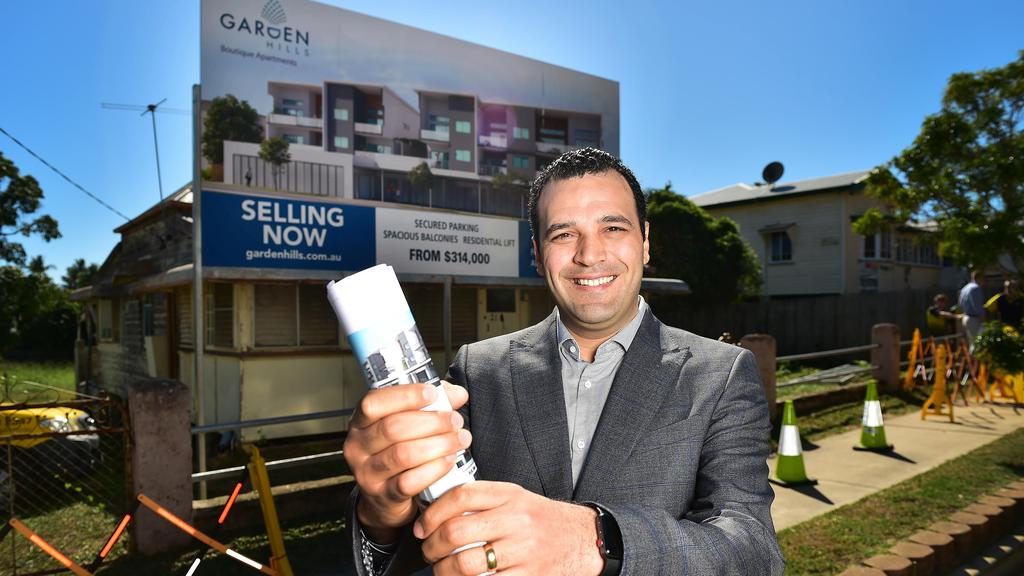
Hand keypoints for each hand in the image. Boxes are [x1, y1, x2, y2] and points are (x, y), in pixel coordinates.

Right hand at [344, 382, 470, 542]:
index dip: (404, 396)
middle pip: (392, 428)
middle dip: (431, 421)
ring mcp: (367, 473)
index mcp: (360, 422)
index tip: (432, 393)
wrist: (385, 498)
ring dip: (438, 444)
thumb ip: (432, 404)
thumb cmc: (399, 451)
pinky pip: (410, 481)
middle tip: (456, 420)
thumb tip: (457, 395)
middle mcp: (358, 447)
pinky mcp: (383, 496)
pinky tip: (450, 460)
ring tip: (460, 439)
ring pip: (403, 455)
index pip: (373, 403)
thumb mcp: (409, 423)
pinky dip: (434, 469)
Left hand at [414, 481, 603, 575]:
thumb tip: (439, 511)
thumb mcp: (518, 498)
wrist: (584, 540)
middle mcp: (516, 520)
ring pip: (466, 564)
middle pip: (456, 531)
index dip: (433, 512)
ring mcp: (523, 551)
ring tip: (441, 570)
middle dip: (432, 546)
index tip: (422, 526)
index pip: (461, 496)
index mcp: (510, 495)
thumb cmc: (544, 521)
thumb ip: (484, 501)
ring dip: (443, 571)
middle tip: (428, 551)